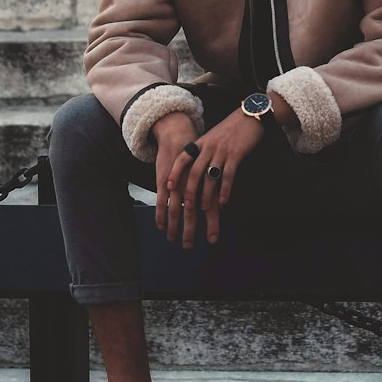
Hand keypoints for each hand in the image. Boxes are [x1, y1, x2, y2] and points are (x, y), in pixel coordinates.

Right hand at [152, 112, 200, 242]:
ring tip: (174, 240)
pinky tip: (161, 227)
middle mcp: (193, 185)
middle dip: (191, 231)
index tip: (213, 241)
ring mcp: (178, 183)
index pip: (211, 207)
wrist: (180, 134)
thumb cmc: (197, 154)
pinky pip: (162, 202)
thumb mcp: (209, 170)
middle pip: (193, 213)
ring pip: (176, 210)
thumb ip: (213, 187)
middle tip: (189, 247)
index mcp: (206, 182)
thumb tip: (220, 205)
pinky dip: (161, 215)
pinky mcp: (164, 181)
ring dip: (175, 227)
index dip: (212, 224)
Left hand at [165, 108, 265, 247]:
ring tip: (205, 208)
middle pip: (195, 172)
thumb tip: (196, 169)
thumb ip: (204, 150)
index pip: (183, 158)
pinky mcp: (236, 154)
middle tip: (188, 206)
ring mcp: (222, 150)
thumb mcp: (213, 137)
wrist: (250, 115)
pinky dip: (225, 190)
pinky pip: (228, 175)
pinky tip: (223, 201)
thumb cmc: (231, 129)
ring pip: (210, 176)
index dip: (175, 173)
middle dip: (190, 191)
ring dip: (206, 194)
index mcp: (201, 142)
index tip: (169, 186)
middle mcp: (209, 147)